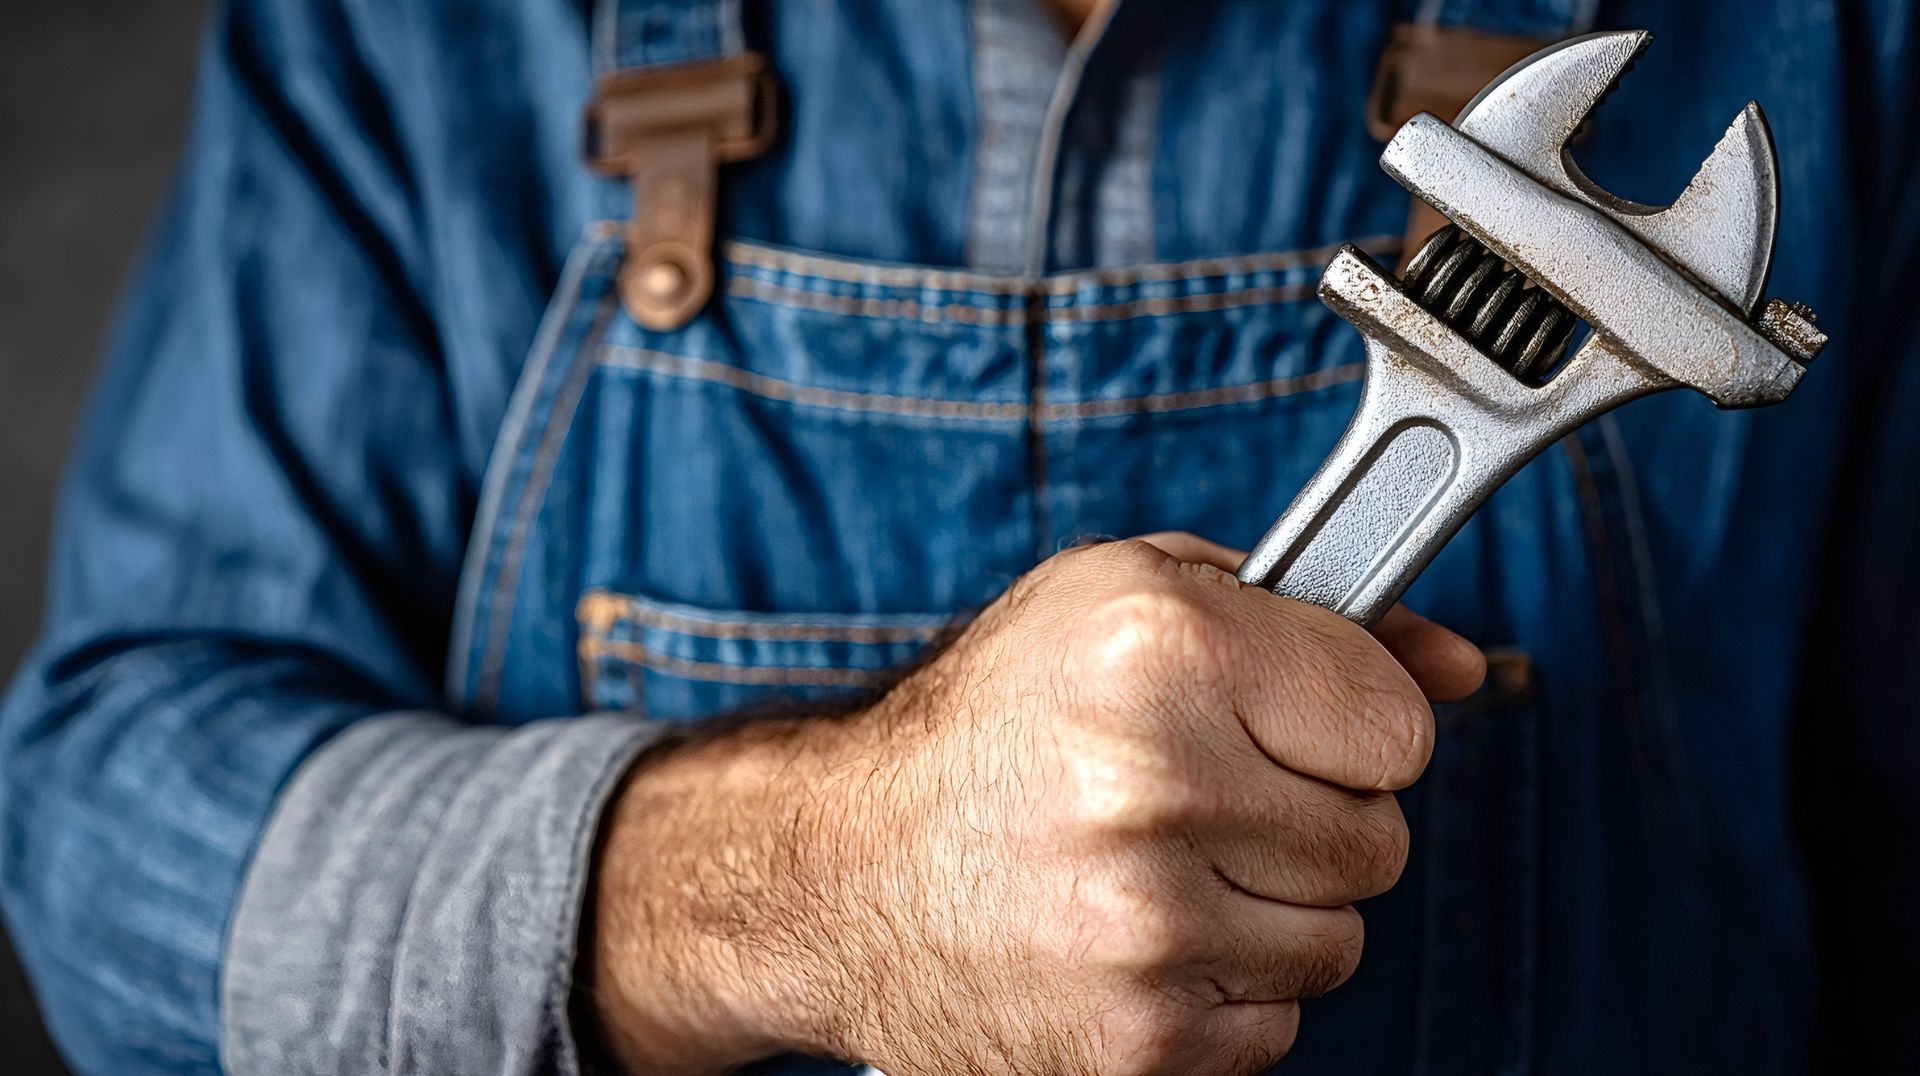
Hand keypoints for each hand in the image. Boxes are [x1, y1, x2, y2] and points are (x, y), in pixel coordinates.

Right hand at [586, 534, 1482, 1074]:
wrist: (839, 869)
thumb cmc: (994, 719)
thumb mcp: (1128, 600)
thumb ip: (1313, 616)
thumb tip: (1466, 670)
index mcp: (1161, 646)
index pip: (1400, 725)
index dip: (1346, 722)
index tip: (1283, 722)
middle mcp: (1155, 783)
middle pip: (1379, 839)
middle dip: (1304, 817)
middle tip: (1198, 794)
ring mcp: (1148, 928)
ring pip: (1339, 940)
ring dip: (1268, 908)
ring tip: (1153, 865)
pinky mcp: (1141, 1043)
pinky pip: (1279, 1024)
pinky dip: (1221, 987)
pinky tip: (1131, 936)